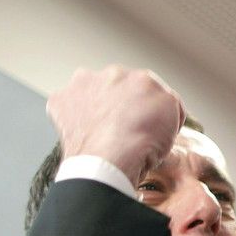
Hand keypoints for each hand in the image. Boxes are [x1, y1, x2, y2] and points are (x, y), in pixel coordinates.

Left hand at [46, 66, 185, 186]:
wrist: (110, 161)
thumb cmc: (142, 145)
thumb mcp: (176, 120)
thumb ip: (170, 102)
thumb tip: (162, 102)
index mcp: (143, 78)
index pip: (149, 89)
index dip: (149, 108)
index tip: (147, 123)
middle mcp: (112, 74)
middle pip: (119, 87)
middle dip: (121, 102)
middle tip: (125, 128)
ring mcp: (83, 85)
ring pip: (92, 93)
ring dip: (97, 105)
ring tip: (104, 132)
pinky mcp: (60, 101)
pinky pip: (67, 106)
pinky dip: (73, 117)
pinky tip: (85, 133)